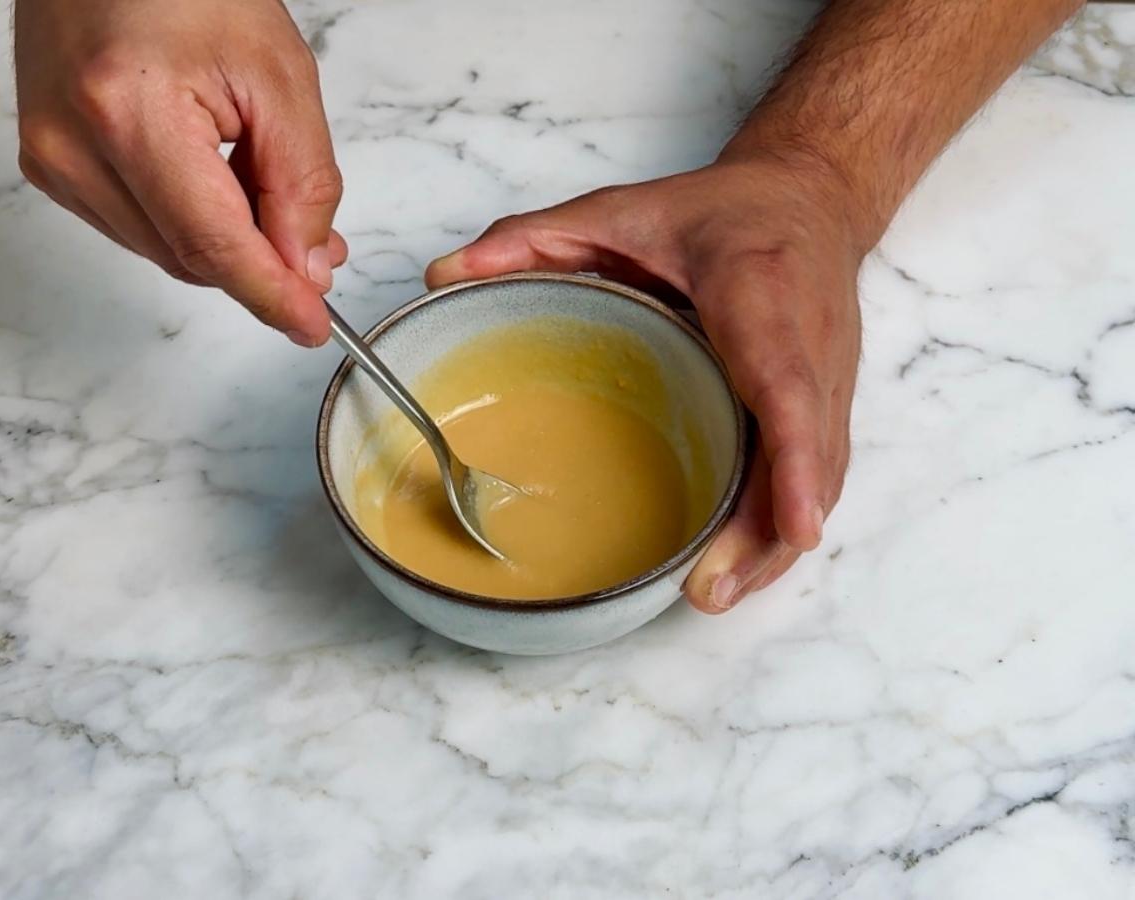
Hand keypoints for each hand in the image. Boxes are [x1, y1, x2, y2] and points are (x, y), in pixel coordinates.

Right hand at [14, 0, 342, 345]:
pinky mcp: (51, 165)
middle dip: (261, 265)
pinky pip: (139, 228)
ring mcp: (54, 159)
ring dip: (228, 245)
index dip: (270, 295)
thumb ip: (301, 183)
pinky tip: (218, 185)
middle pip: (190, 256)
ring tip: (270, 195)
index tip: (311, 325)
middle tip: (318, 247)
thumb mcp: (278, 77)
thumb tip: (304, 267)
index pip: (212, 244)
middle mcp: (73, 146)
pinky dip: (190, 224)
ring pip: (166, 251)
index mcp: (128, 113)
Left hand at [426, 156, 864, 611]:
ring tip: (714, 592)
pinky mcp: (828, 402)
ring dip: (774, 543)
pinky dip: (782, 524)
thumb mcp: (621, 209)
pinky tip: (741, 565)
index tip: (795, 524)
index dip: (793, 457)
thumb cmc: (723, 212)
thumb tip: (443, 276)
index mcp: (757, 292)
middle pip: (804, 453)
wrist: (810, 199)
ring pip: (816, 476)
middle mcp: (807, 343)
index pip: (785, 383)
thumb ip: (532, 238)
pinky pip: (815, 473)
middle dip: (766, 529)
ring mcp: (826, 379)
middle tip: (706, 588)